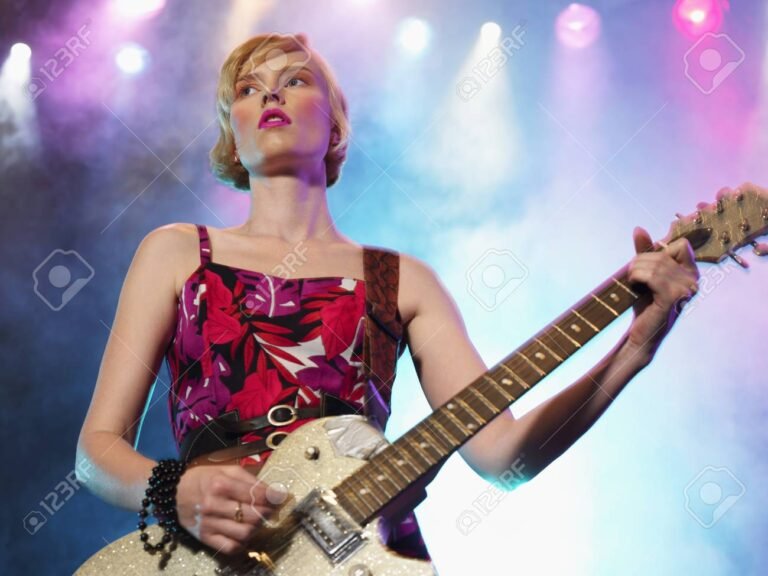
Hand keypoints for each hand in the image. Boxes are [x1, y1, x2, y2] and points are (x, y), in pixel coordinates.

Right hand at [175, 464, 284, 554]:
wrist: (174, 492)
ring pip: (244, 533)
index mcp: (221, 484)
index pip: (256, 495)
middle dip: (267, 513)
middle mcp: (214, 505)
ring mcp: (209, 523)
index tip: (282, 497)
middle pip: (253, 516)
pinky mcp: (205, 538)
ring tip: (256, 520)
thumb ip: (251, 480)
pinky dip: (242, 543)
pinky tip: (244, 533)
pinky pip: (230, 547)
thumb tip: (275, 492)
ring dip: (256, 528)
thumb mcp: (227, 471)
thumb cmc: (205, 478)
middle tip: (270, 509)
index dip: (274, 497)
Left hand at [625, 225, 699, 362]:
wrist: (640, 333)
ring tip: (632, 281)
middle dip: (640, 260)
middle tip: (632, 275)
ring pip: (656, 264)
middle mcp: (693, 280)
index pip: (680, 244)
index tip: (645, 265)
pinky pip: (652, 276)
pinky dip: (637, 277)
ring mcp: (685, 290)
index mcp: (691, 272)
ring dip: (635, 270)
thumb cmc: (644, 303)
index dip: (658, 250)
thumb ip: (644, 251)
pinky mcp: (672, 298)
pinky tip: (634, 285)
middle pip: (663, 253)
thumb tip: (638, 229)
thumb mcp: (644, 273)